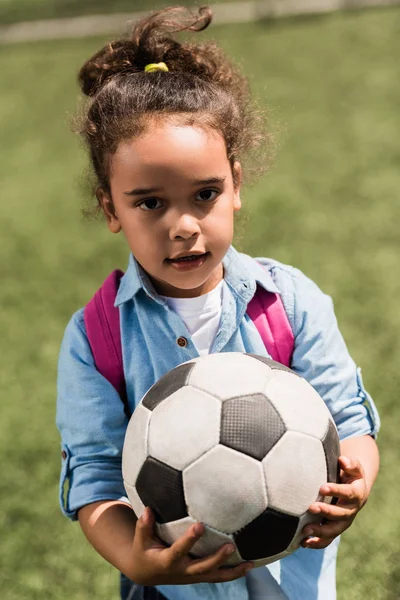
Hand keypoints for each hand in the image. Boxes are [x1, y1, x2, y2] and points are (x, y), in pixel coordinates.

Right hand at [128, 507, 252, 584]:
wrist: (147, 573)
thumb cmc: (144, 550)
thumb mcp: (140, 540)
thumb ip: (143, 525)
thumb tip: (147, 509)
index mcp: (167, 562)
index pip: (179, 551)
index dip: (190, 540)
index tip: (200, 525)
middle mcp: (182, 571)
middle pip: (203, 567)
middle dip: (217, 558)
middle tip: (231, 545)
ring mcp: (193, 576)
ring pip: (215, 577)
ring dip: (233, 571)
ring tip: (250, 563)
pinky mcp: (200, 576)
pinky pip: (219, 576)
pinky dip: (234, 572)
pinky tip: (250, 564)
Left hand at [301, 455, 367, 549]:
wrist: (355, 489)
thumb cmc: (349, 475)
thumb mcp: (353, 467)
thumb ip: (350, 464)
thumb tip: (343, 460)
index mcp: (356, 494)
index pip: (348, 493)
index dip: (336, 491)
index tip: (322, 488)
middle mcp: (351, 510)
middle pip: (341, 514)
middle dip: (326, 512)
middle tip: (312, 507)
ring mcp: (343, 522)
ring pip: (335, 530)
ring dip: (320, 531)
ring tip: (305, 530)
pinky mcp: (335, 529)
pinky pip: (327, 539)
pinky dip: (316, 542)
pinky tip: (303, 543)